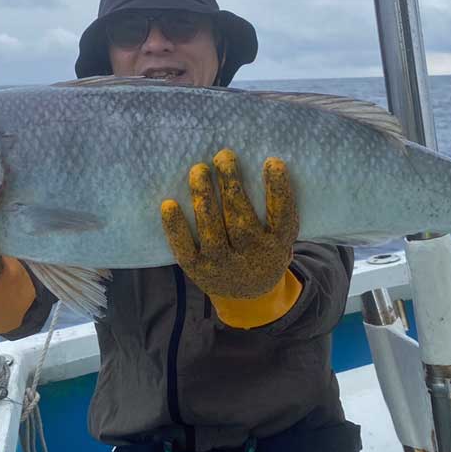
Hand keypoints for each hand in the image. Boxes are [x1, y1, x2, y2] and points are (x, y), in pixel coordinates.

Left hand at [161, 149, 299, 298]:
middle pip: (241, 218)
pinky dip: (176, 227)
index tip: (272, 162)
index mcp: (278, 244)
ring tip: (199, 170)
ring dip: (204, 197)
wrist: (249, 295)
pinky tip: (169, 205)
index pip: (281, 215)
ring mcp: (224, 265)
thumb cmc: (264, 248)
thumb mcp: (280, 235)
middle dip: (231, 185)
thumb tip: (266, 163)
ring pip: (212, 230)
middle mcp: (253, 256)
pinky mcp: (199, 270)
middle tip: (224, 156)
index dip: (278, 189)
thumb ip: (276, 210)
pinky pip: (185, 248)